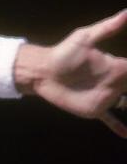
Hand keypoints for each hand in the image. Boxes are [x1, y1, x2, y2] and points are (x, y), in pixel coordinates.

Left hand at [16, 9, 126, 136]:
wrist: (44, 71)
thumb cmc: (64, 52)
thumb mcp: (86, 37)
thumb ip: (108, 27)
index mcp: (117, 66)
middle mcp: (116, 82)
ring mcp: (107, 97)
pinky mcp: (94, 109)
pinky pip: (110, 119)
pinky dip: (118, 127)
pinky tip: (125, 136)